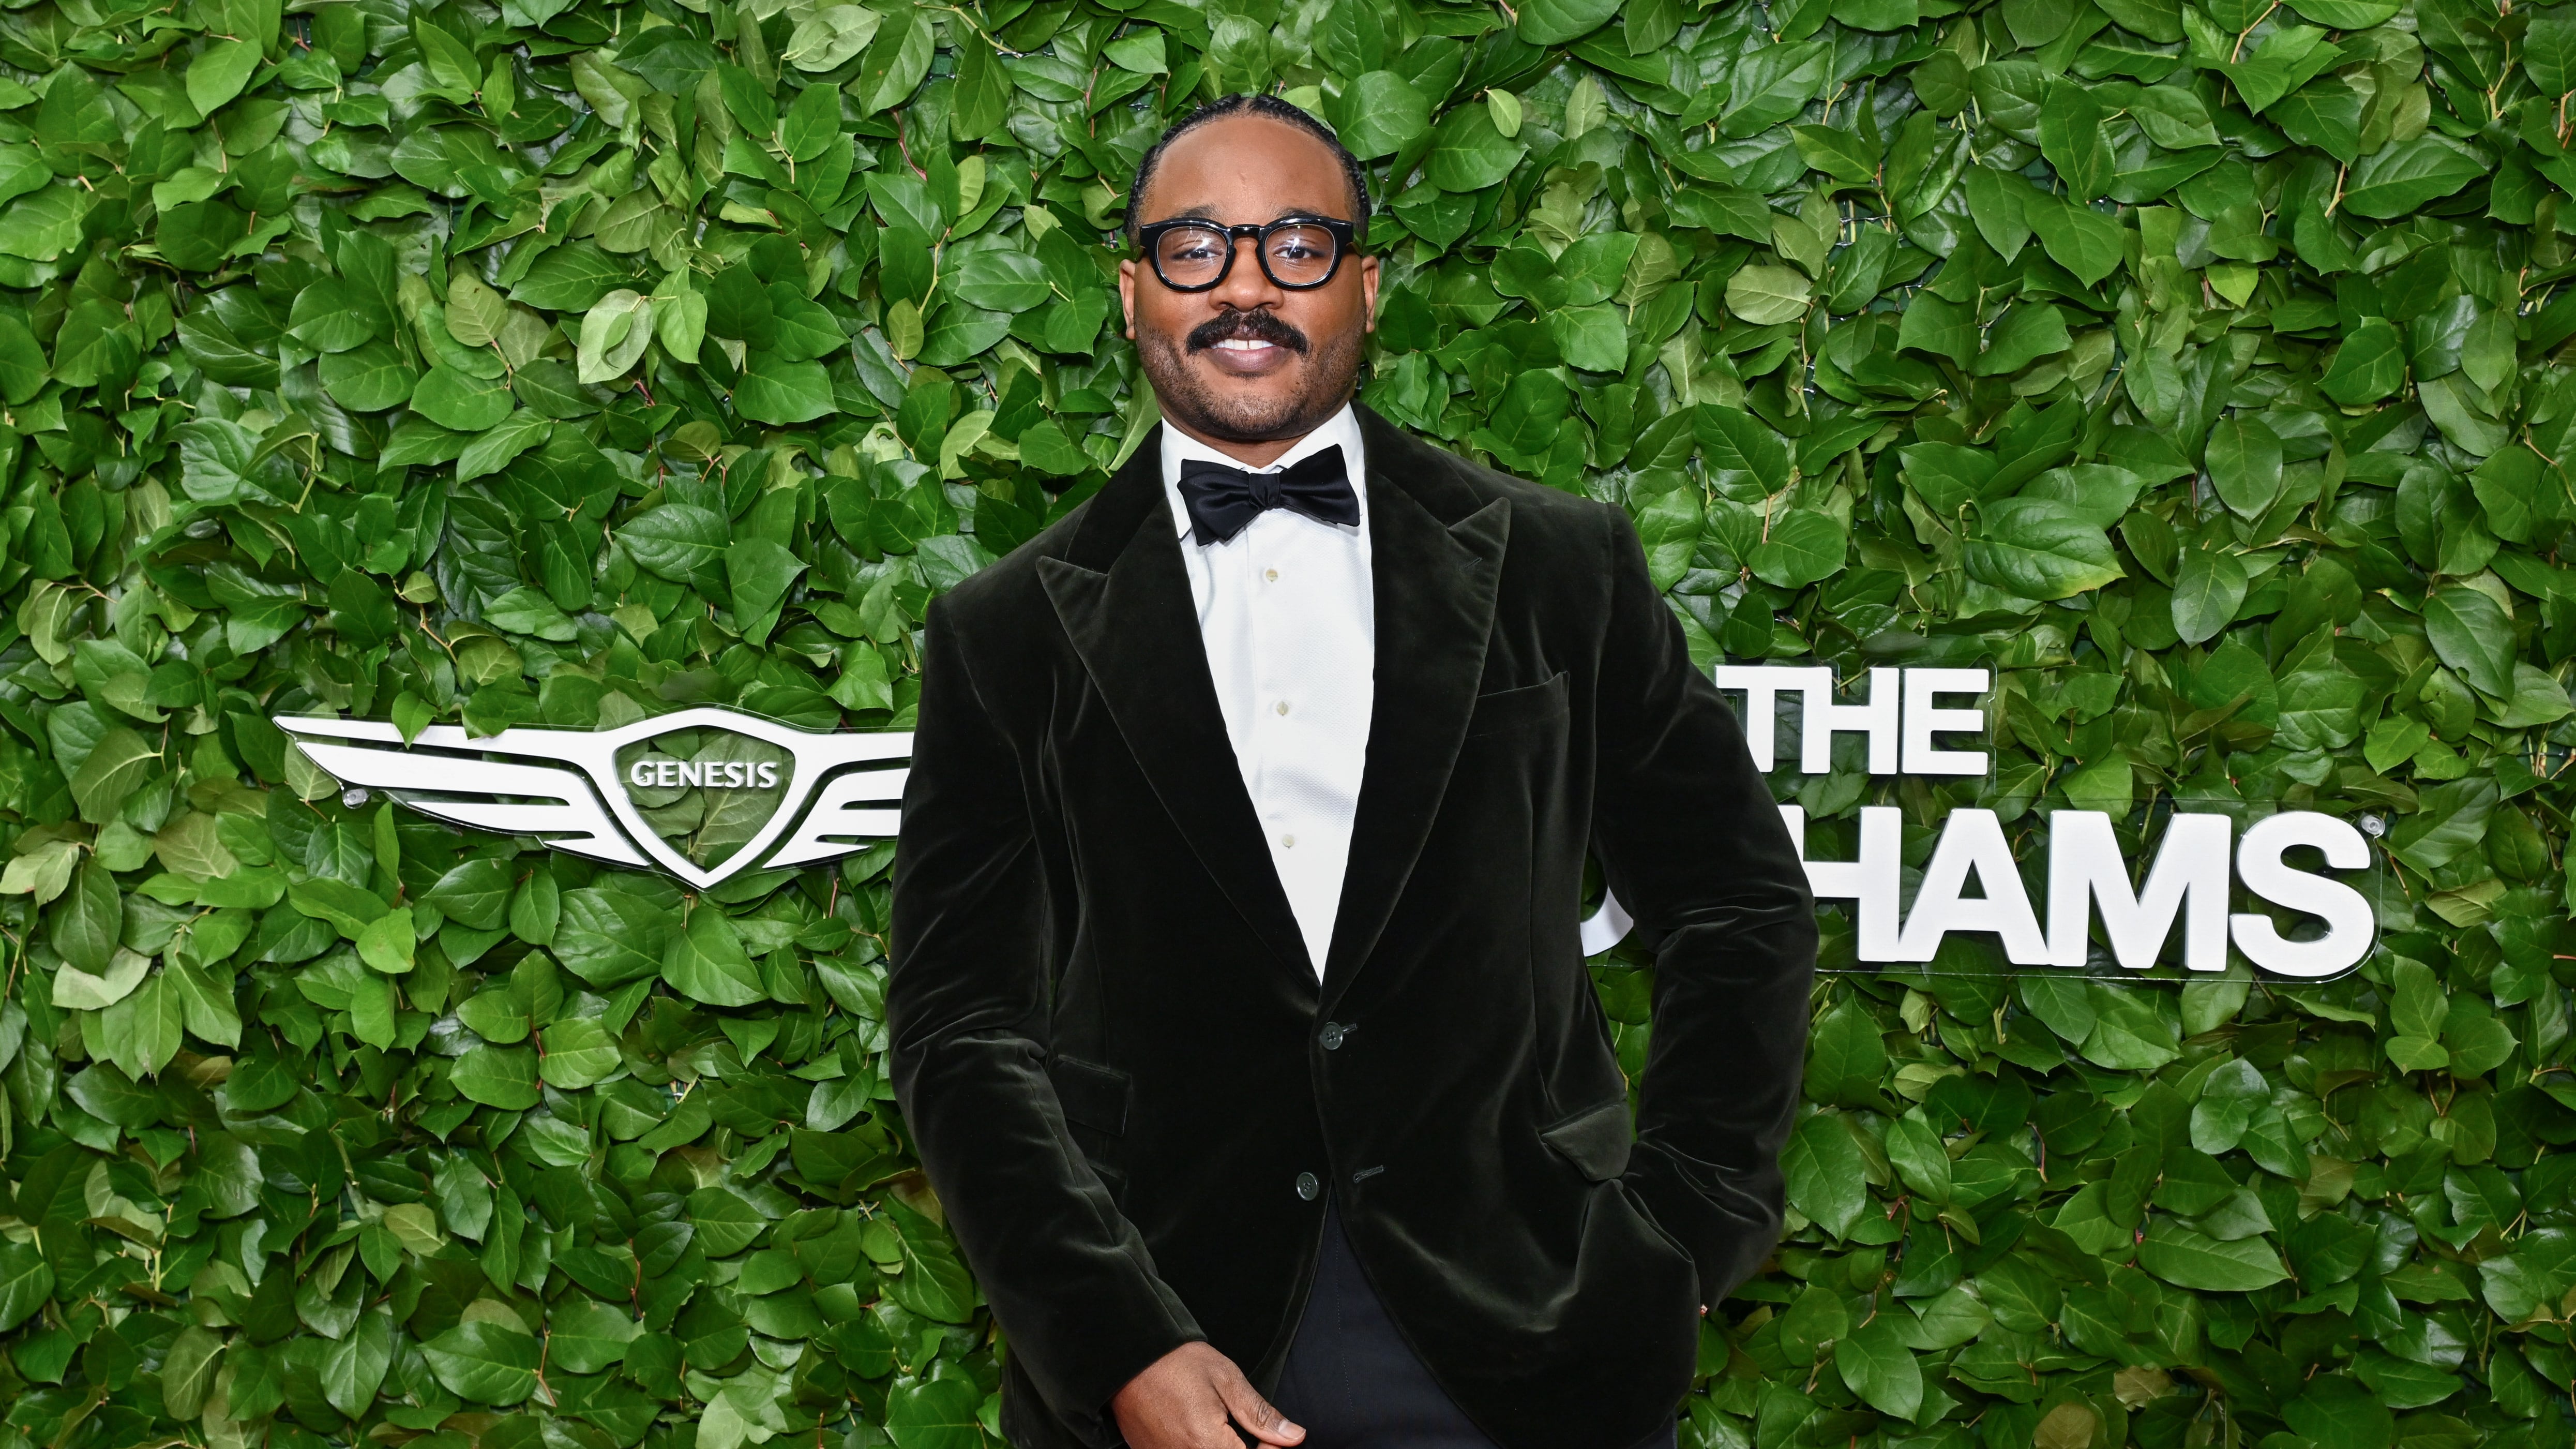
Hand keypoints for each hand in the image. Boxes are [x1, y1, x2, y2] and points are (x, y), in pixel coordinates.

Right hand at [1111, 1342, 1305, 1448]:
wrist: (1127, 1356)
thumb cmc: (1176, 1362)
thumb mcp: (1227, 1379)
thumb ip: (1261, 1415)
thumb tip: (1294, 1437)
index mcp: (1207, 1444)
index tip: (1271, 1436)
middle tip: (1251, 1435)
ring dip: (1224, 1448)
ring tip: (1221, 1428)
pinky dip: (1201, 1447)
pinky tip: (1201, 1432)